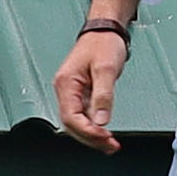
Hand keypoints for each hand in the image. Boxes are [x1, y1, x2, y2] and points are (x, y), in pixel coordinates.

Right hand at [56, 25, 128, 150]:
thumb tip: (101, 120)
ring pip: (77, 123)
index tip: (104, 137)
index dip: (87, 131)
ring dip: (92, 135)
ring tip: (110, 145)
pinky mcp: (81, 93)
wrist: (105, 29)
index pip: (70, 117)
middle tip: (110, 146)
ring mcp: (72, 92)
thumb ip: (103, 96)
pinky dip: (94, 127)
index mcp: (66, 83)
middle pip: (72, 124)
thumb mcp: (105, 69)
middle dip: (90, 138)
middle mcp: (65, 89)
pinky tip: (104, 133)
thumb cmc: (102, 43)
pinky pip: (84, 116)